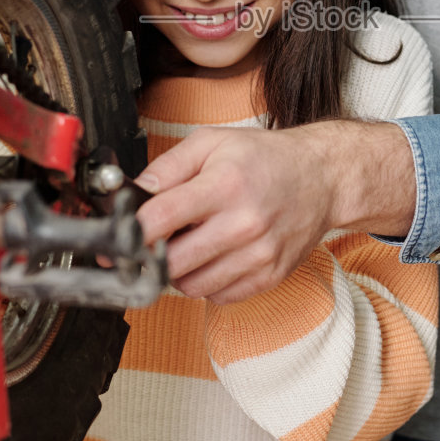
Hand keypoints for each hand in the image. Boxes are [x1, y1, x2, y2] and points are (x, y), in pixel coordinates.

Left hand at [134, 118, 415, 303]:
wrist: (322, 178)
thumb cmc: (265, 159)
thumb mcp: (211, 144)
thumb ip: (165, 168)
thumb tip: (130, 195)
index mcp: (225, 184)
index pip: (159, 220)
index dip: (129, 231)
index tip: (116, 235)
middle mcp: (243, 223)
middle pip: (170, 263)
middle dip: (152, 254)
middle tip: (155, 239)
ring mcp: (259, 254)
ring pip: (190, 285)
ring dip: (179, 270)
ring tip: (192, 242)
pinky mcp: (269, 276)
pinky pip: (217, 296)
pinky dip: (206, 281)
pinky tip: (215, 255)